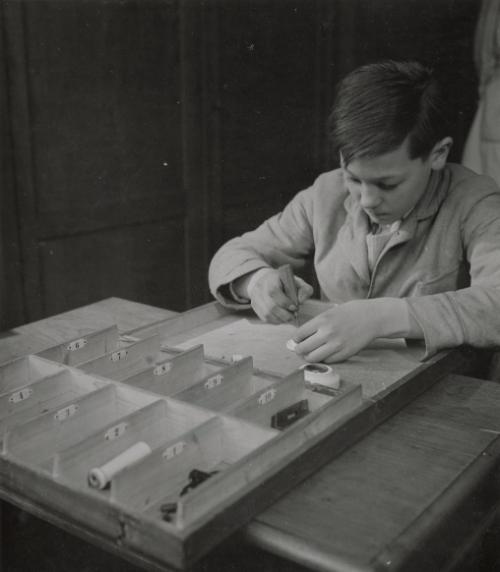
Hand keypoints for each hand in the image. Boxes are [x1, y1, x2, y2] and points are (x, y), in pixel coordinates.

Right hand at [250, 269, 312, 323]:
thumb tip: (301, 301)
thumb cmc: (285, 282)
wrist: (266, 280)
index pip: (274, 291)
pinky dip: (276, 320)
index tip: (295, 307)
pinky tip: (282, 317)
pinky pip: (265, 318)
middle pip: (270, 306)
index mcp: (271, 278)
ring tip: (289, 317)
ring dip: (281, 319)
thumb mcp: (297, 282)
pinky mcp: (255, 306)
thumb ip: (305, 290)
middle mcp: (260, 288)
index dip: (284, 302)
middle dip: (285, 314)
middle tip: (294, 316)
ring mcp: (255, 298)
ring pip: (267, 314)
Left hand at [293, 298, 410, 361]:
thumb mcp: (330, 312)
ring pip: (313, 358)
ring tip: (310, 353)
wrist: (373, 317)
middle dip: (299, 350)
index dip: (295, 339)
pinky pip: (327, 361)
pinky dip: (323, 359)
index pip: (299, 334)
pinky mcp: (345, 353)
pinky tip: (325, 353)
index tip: (296, 340)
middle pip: (303, 348)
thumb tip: (301, 336)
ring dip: (309, 357)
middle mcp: (327, 333)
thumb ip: (316, 324)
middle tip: (300, 349)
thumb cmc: (351, 312)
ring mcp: (337, 345)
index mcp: (322, 320)